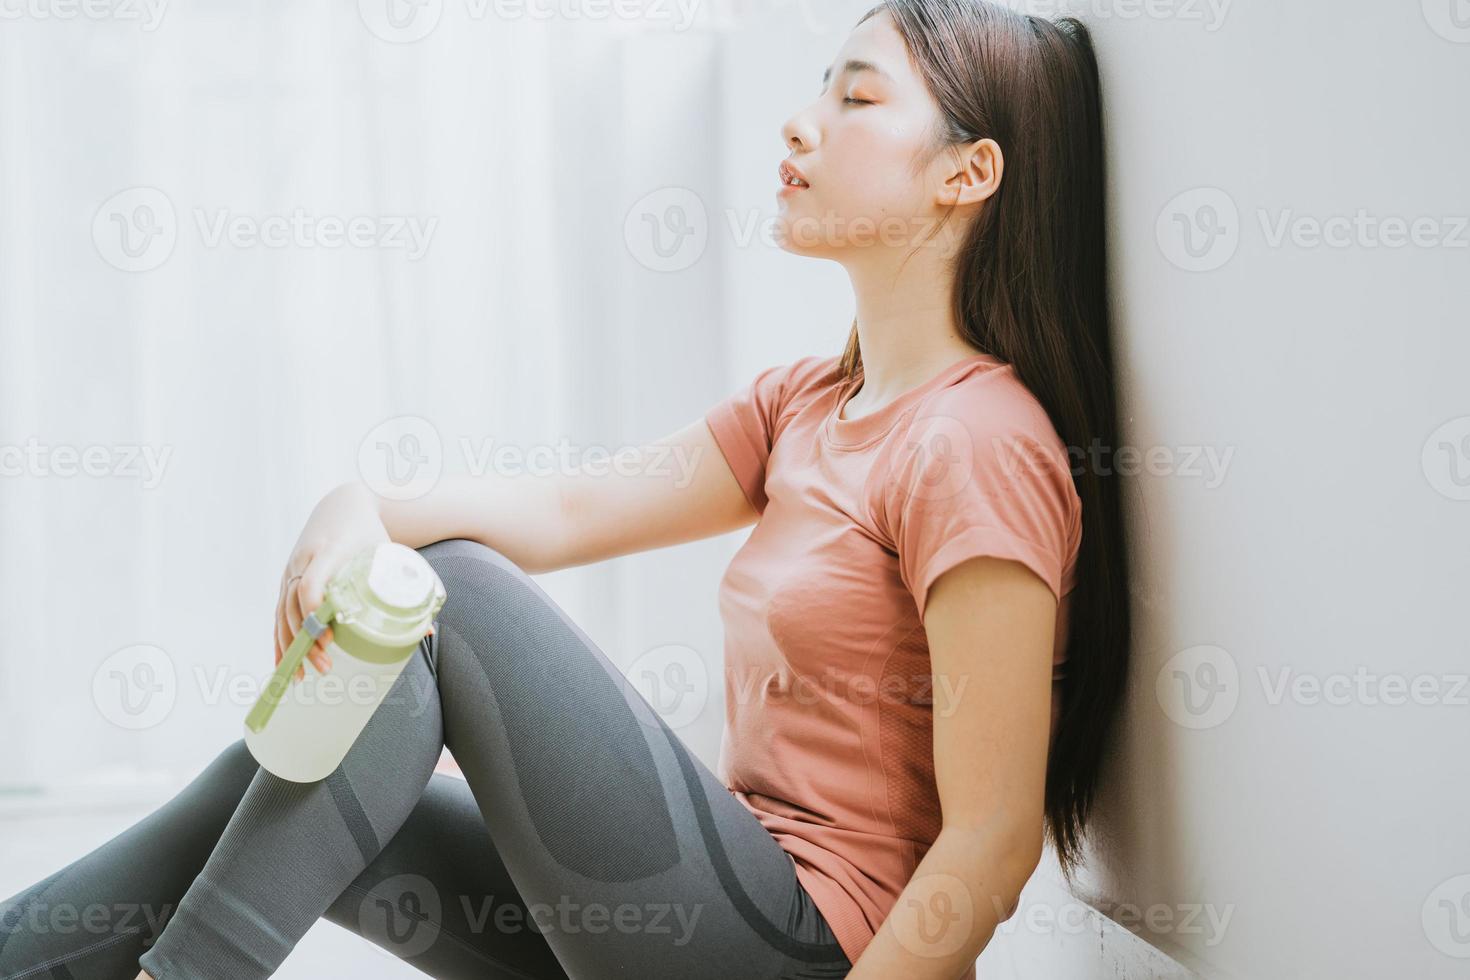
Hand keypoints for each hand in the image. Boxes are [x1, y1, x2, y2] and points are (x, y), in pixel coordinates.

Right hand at [274, 484, 391, 681]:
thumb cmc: (369, 532)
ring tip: (305, 674)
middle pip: (294, 605)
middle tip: (326, 664)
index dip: (316, 612)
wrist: (343, 505)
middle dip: (307, 639)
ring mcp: (291, 569)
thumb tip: (427, 631)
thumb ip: (404, 588)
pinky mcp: (286, 579)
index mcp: (327, 551)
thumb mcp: (387, 553)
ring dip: (291, 646)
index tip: (330, 637)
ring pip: (282, 612)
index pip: (310, 583)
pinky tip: (283, 663)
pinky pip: (277, 613)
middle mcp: (303, 560)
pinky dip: (279, 639)